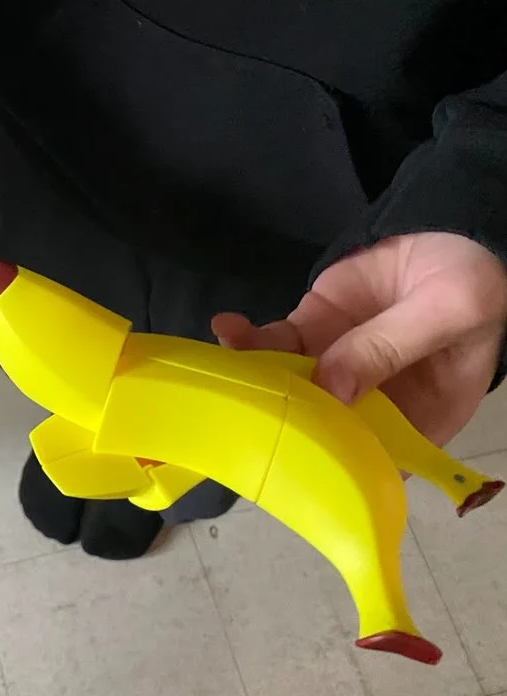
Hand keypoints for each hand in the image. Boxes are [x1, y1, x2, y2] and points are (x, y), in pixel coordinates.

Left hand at [212, 232, 506, 444]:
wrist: (448, 226)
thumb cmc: (470, 280)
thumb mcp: (450, 309)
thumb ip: (391, 345)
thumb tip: (330, 387)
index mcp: (419, 417)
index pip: (373, 462)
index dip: (333, 469)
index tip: (293, 461)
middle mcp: (371, 403)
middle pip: (318, 429)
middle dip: (278, 423)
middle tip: (242, 414)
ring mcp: (335, 366)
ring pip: (287, 385)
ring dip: (254, 379)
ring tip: (225, 368)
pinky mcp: (311, 333)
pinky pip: (274, 345)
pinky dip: (248, 340)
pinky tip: (228, 328)